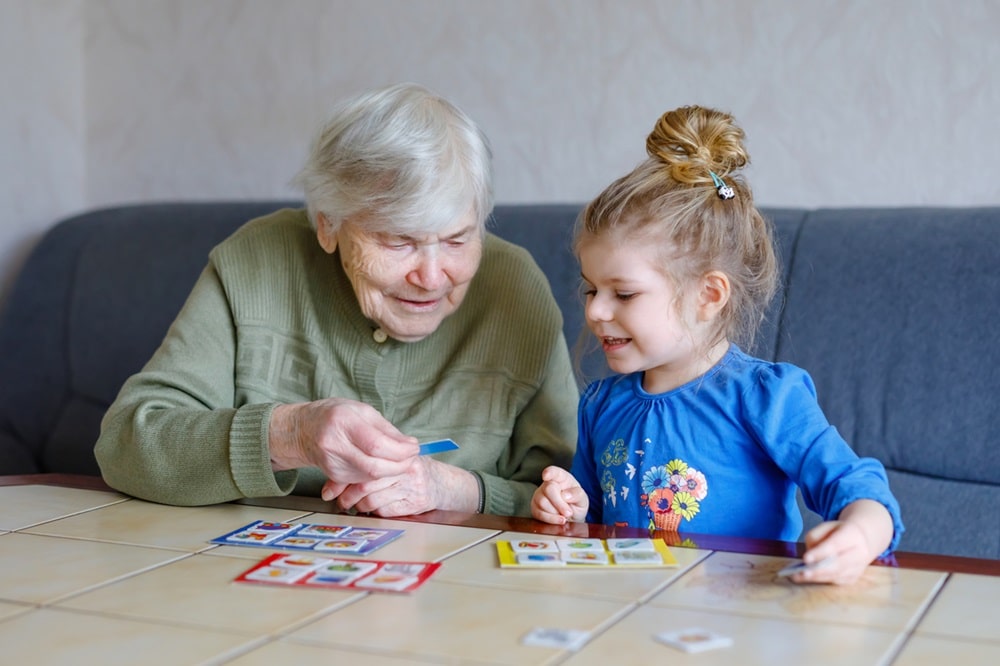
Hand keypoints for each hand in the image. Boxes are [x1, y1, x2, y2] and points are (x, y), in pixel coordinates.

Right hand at [267, 398, 418, 495]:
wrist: (305, 429)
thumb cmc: (336, 415)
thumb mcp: (362, 411)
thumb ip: (386, 429)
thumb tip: (410, 444)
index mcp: (342, 422)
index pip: (376, 445)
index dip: (400, 450)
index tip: (414, 447)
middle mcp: (334, 445)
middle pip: (374, 466)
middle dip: (399, 466)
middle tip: (412, 458)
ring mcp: (332, 463)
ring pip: (370, 476)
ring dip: (392, 471)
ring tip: (402, 459)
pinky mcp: (334, 475)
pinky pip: (363, 479)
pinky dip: (379, 474)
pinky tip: (386, 465)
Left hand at [334, 457, 479, 516]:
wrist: (441, 483)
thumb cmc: (410, 472)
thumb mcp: (392, 461)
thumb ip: (369, 465)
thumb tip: (334, 482)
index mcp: (397, 454)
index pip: (364, 466)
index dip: (344, 480)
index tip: (332, 489)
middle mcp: (406, 468)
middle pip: (366, 485)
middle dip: (348, 496)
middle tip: (341, 501)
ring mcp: (412, 486)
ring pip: (372, 500)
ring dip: (360, 506)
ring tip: (356, 505)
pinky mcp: (415, 503)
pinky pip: (385, 511)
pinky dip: (374, 512)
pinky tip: (374, 509)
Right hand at [531, 466, 587, 524]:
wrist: (571, 517)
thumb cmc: (576, 504)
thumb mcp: (583, 499)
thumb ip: (577, 495)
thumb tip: (566, 495)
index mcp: (561, 478)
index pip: (554, 472)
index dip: (549, 472)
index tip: (546, 475)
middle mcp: (548, 484)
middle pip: (548, 489)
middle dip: (559, 503)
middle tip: (569, 513)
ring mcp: (539, 495)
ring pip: (543, 502)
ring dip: (556, 512)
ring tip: (564, 515)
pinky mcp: (535, 507)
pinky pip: (539, 513)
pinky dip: (551, 519)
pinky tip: (559, 520)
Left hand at [793, 499, 894, 584]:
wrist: (861, 540)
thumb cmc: (838, 532)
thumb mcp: (825, 527)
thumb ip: (815, 538)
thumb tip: (809, 557)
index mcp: (852, 535)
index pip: (835, 545)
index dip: (820, 553)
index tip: (806, 558)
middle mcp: (860, 552)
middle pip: (838, 564)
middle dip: (819, 570)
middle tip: (802, 573)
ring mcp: (859, 567)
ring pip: (837, 575)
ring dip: (817, 577)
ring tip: (799, 577)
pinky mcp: (854, 577)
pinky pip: (837, 581)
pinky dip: (822, 580)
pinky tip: (809, 579)